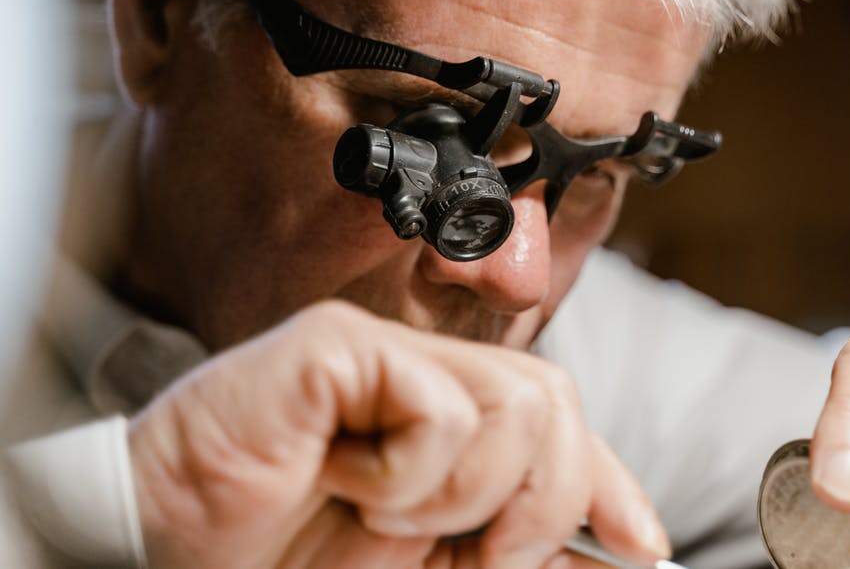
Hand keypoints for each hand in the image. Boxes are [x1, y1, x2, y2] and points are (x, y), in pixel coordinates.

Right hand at [128, 301, 668, 567]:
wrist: (161, 555)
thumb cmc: (282, 561)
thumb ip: (509, 551)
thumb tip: (622, 547)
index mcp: (445, 427)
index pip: (558, 427)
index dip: (608, 483)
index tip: (644, 549)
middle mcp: (421, 376)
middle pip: (553, 402)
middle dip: (545, 501)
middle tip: (479, 554)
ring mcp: (379, 353)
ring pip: (516, 403)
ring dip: (467, 494)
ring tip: (390, 516)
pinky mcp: (336, 346)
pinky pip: (441, 407)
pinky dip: (412, 476)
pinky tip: (346, 481)